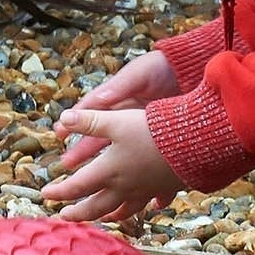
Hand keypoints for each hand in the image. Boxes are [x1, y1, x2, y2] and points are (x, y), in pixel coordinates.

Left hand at [43, 105, 180, 224]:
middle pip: (96, 206)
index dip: (58, 191)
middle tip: (64, 216)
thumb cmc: (152, 131)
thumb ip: (87, 122)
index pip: (76, 187)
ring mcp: (147, 190)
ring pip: (123, 209)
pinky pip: (152, 202)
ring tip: (103, 219)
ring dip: (109, 215)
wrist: (197, 143)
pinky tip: (151, 207)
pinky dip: (146, 207)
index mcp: (108, 171)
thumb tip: (62, 120)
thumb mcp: (115, 121)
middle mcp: (126, 186)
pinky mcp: (166, 187)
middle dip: (78, 213)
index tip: (45, 194)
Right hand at [54, 49, 179, 177]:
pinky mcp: (160, 137)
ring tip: (94, 178)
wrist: (195, 70)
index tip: (58, 133)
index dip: (73, 123)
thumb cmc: (163, 67)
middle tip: (67, 163)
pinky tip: (139, 186)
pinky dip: (142, 170)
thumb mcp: (140, 74)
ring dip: (107, 165)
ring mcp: (143, 127)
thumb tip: (100, 97)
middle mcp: (127, 115)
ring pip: (120, 150)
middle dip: (84, 149)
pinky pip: (147, 157)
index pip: (90, 113)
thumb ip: (120, 86)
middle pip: (101, 135)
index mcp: (117, 98)